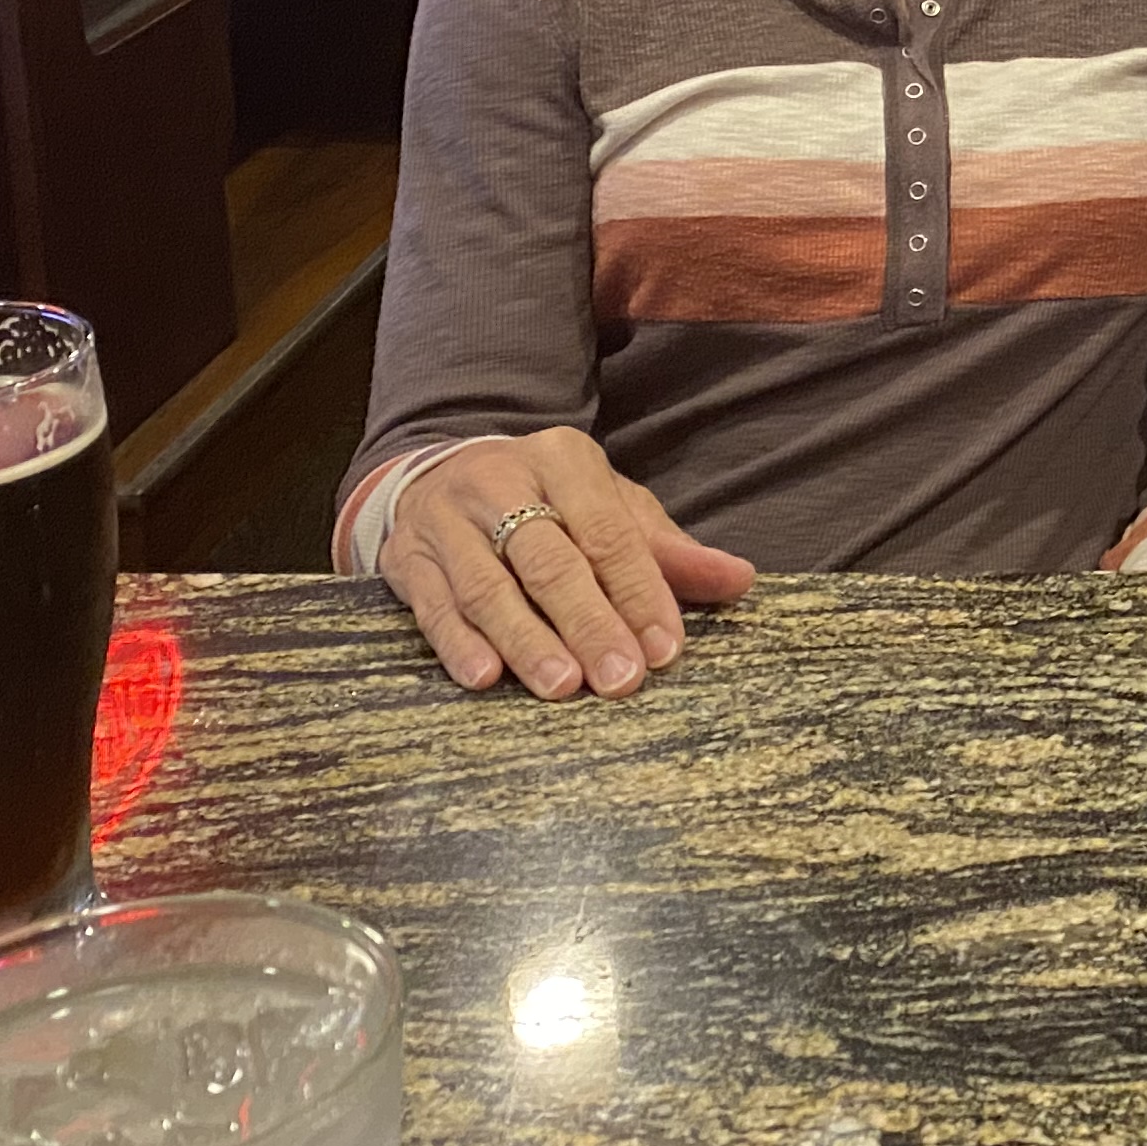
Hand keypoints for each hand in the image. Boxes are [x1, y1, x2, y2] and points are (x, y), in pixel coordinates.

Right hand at [381, 429, 755, 696]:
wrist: (437, 477)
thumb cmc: (544, 503)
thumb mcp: (608, 507)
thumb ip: (667, 550)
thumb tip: (740, 580)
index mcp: (563, 460)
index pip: (608, 531)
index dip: (639, 592)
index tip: (665, 649)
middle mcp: (501, 482)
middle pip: (549, 559)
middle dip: (588, 622)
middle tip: (619, 678)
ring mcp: (447, 521)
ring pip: (488, 585)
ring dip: (526, 639)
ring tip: (561, 685)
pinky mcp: (406, 559)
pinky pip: (433, 606)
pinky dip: (458, 643)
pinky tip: (484, 677)